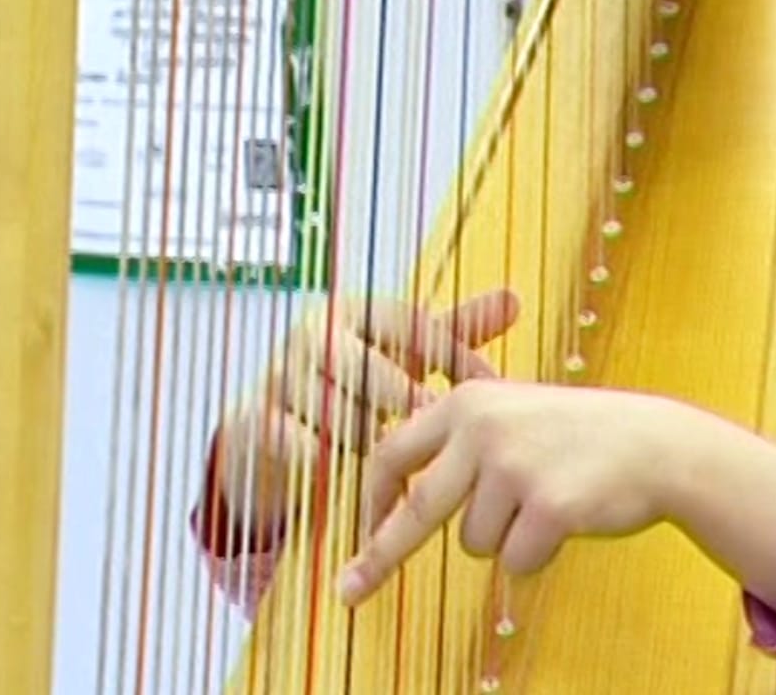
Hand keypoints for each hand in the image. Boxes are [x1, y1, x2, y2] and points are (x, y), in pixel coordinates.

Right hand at [211, 289, 519, 535]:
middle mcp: (314, 334)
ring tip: (400, 456)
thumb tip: (515, 298)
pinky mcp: (260, 422)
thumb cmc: (359, 381)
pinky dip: (338, 466)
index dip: (455, 357)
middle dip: (412, 402)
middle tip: (446, 431)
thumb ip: (456, 329)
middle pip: (376, 370)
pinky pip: (308, 448)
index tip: (487, 387)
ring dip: (375, 440)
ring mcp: (281, 377)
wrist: (276, 422)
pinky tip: (358, 477)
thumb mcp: (406, 351)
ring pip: (344, 415)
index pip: (414, 326)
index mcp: (355, 309)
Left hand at [336, 380, 688, 605]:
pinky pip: (515, 562)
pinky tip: (568, 522)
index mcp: (468, 401)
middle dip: (381, 556)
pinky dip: (537, 556)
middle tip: (349, 591)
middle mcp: (484, 429)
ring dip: (504, 540)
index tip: (359, 532)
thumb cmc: (584, 435)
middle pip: (415, 509)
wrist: (658, 445)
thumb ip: (462, 438)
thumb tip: (401, 488)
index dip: (371, 500)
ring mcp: (516, 467)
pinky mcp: (548, 506)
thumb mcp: (517, 412)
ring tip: (547, 505)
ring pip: (474, 542)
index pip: (392, 453)